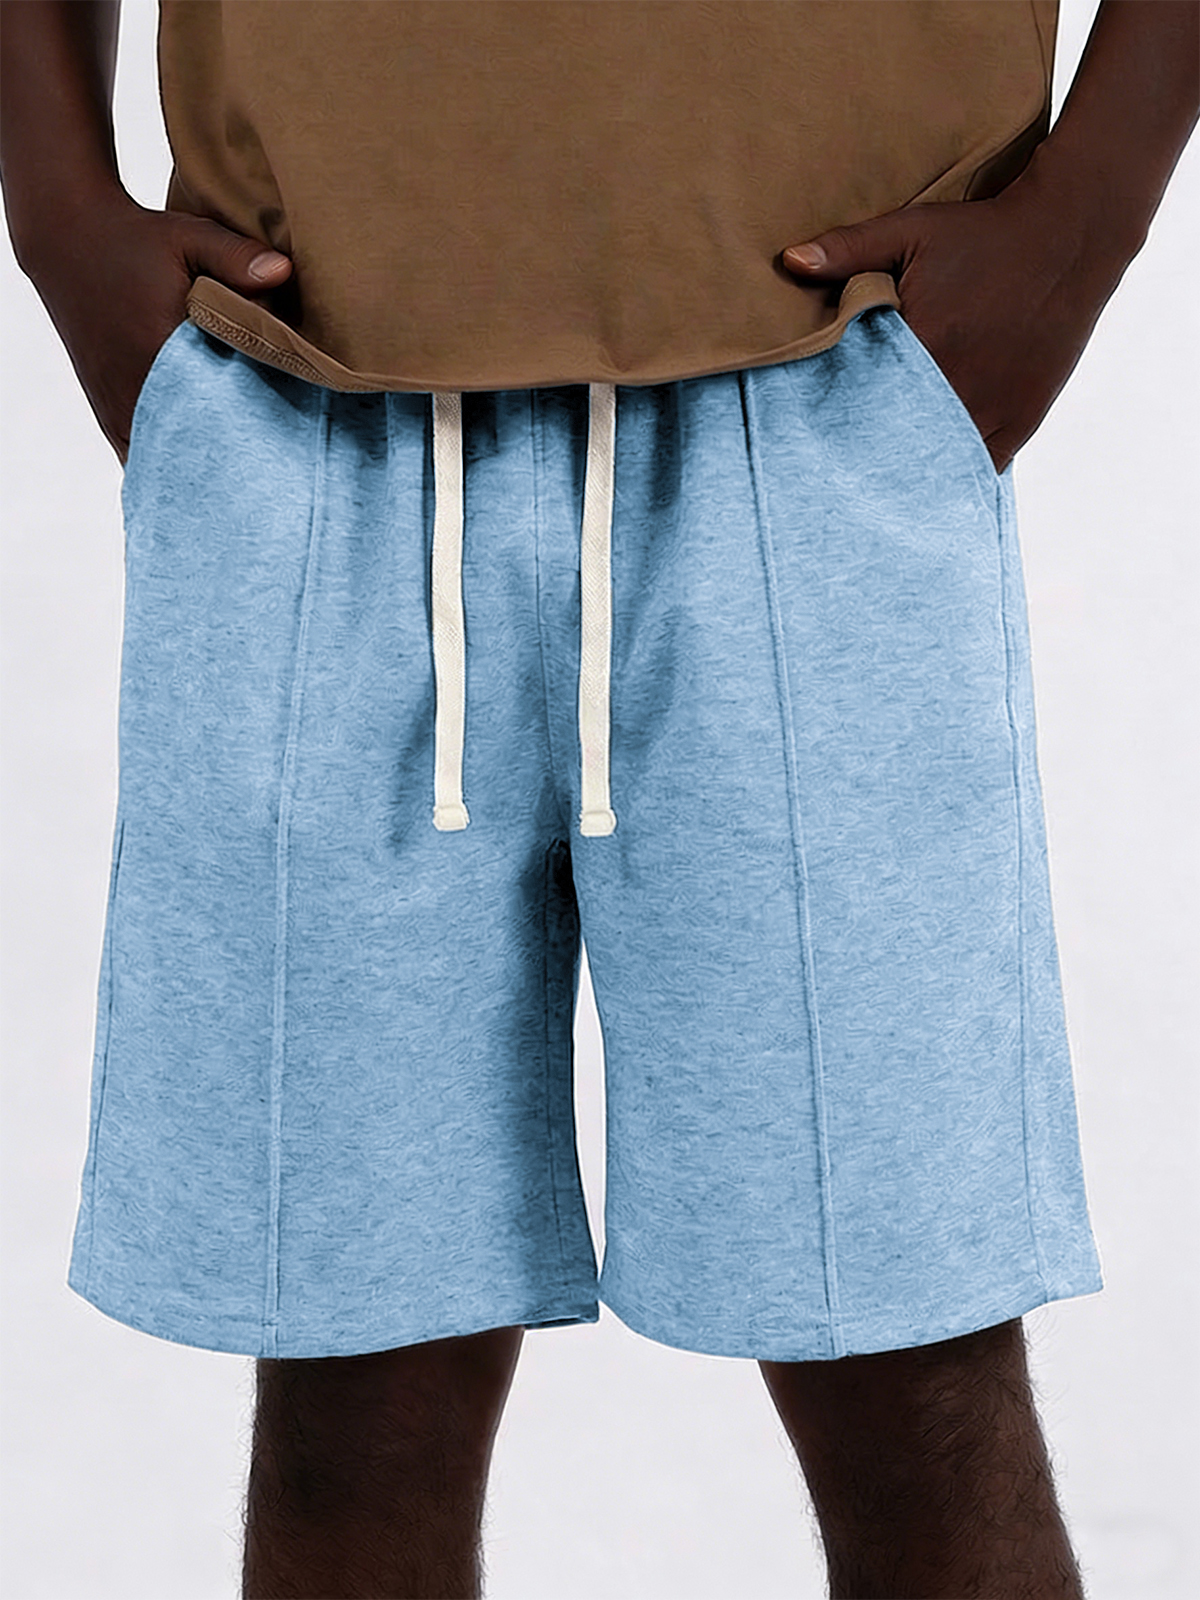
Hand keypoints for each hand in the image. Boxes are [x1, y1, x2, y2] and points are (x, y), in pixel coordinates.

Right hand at [22, 189, 291, 464]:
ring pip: (164, 458)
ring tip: (236, 465)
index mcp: (157, 352)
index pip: (219, 411)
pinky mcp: (106, 412)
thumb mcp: (188, 237)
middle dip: (230, 453)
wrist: (67, 240)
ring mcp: (116, 406)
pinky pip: (139, 456)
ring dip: (199, 461)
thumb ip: (236, 257)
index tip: (281, 432)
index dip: (252, 427)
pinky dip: (167, 461)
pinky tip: (198, 466)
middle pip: (195, 445)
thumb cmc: (134, 240)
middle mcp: (132, 389)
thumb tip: (284, 272)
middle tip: (268, 459)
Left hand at [780, 166, 1134, 474]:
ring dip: (912, 470)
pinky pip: (980, 466)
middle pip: (898, 444)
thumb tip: (788, 261)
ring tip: (880, 481)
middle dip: (871, 454)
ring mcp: (993, 409)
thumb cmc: (984, 233)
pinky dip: (954, 472)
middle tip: (840, 469)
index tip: (816, 436)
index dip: (839, 425)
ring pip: (940, 463)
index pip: (864, 406)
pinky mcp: (1021, 420)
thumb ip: (848, 250)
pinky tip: (930, 480)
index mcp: (924, 347)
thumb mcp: (912, 231)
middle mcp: (959, 387)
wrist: (1069, 238)